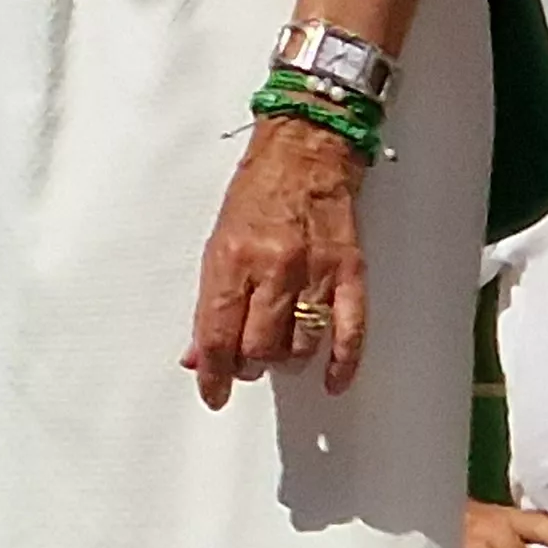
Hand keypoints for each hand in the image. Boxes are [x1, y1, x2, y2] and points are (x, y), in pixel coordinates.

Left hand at [182, 116, 371, 408]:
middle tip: (247, 366)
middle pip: (259, 347)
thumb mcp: (216, 242)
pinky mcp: (351, 274)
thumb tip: (196, 354)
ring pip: (301, 346)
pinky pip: (351, 332)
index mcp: (231, 259)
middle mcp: (272, 269)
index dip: (212, 374)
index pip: (216, 334)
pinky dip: (341, 365)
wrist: (305, 153)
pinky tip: (332, 381)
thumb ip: (208, 300)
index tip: (212, 394)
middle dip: (249, 368)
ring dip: (287, 362)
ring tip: (280, 357)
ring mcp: (315, 273)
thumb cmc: (256, 194)